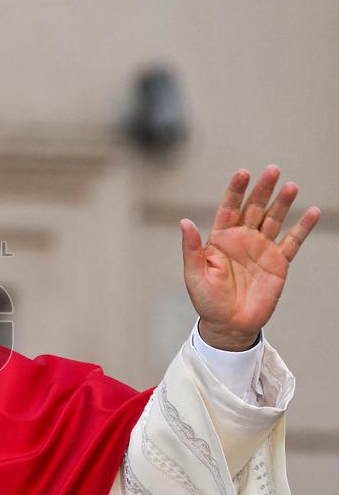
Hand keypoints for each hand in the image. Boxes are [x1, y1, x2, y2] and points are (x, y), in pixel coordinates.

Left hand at [181, 164, 320, 350]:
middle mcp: (242, 239)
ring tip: (291, 186)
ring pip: (274, 219)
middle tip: (272, 170)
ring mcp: (261, 249)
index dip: (235, 190)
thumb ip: (192, 248)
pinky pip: (292, 241)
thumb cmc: (207, 300)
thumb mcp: (194, 275)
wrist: (229, 324)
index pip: (229, 208)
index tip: (243, 173)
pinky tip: (311, 212)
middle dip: (262, 189)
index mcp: (220, 239)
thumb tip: (184, 222)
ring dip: (282, 203)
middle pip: (254, 208)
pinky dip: (302, 227)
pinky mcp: (278, 262)